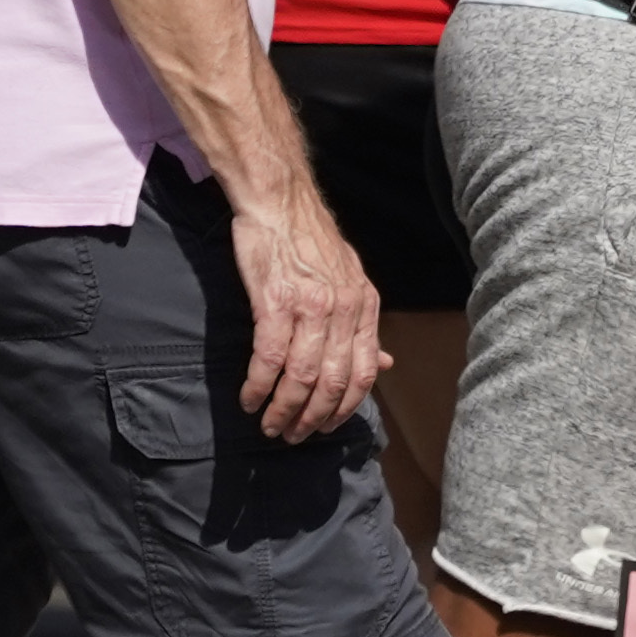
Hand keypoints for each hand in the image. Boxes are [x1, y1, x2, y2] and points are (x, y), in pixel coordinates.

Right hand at [228, 186, 388, 446]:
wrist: (279, 200)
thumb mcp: (351, 279)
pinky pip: (269, 358)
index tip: (326, 426)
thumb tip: (385, 363)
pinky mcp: (275, 302)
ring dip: (283, 409)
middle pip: (332, 382)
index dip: (346, 407)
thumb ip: (364, 325)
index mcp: (365, 306)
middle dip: (312, 418)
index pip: (364, 371)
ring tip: (269, 425)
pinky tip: (250, 399)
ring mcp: (310, 307)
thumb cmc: (310, 239)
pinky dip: (259, 386)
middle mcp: (343, 310)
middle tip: (292, 436)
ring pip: (301, 377)